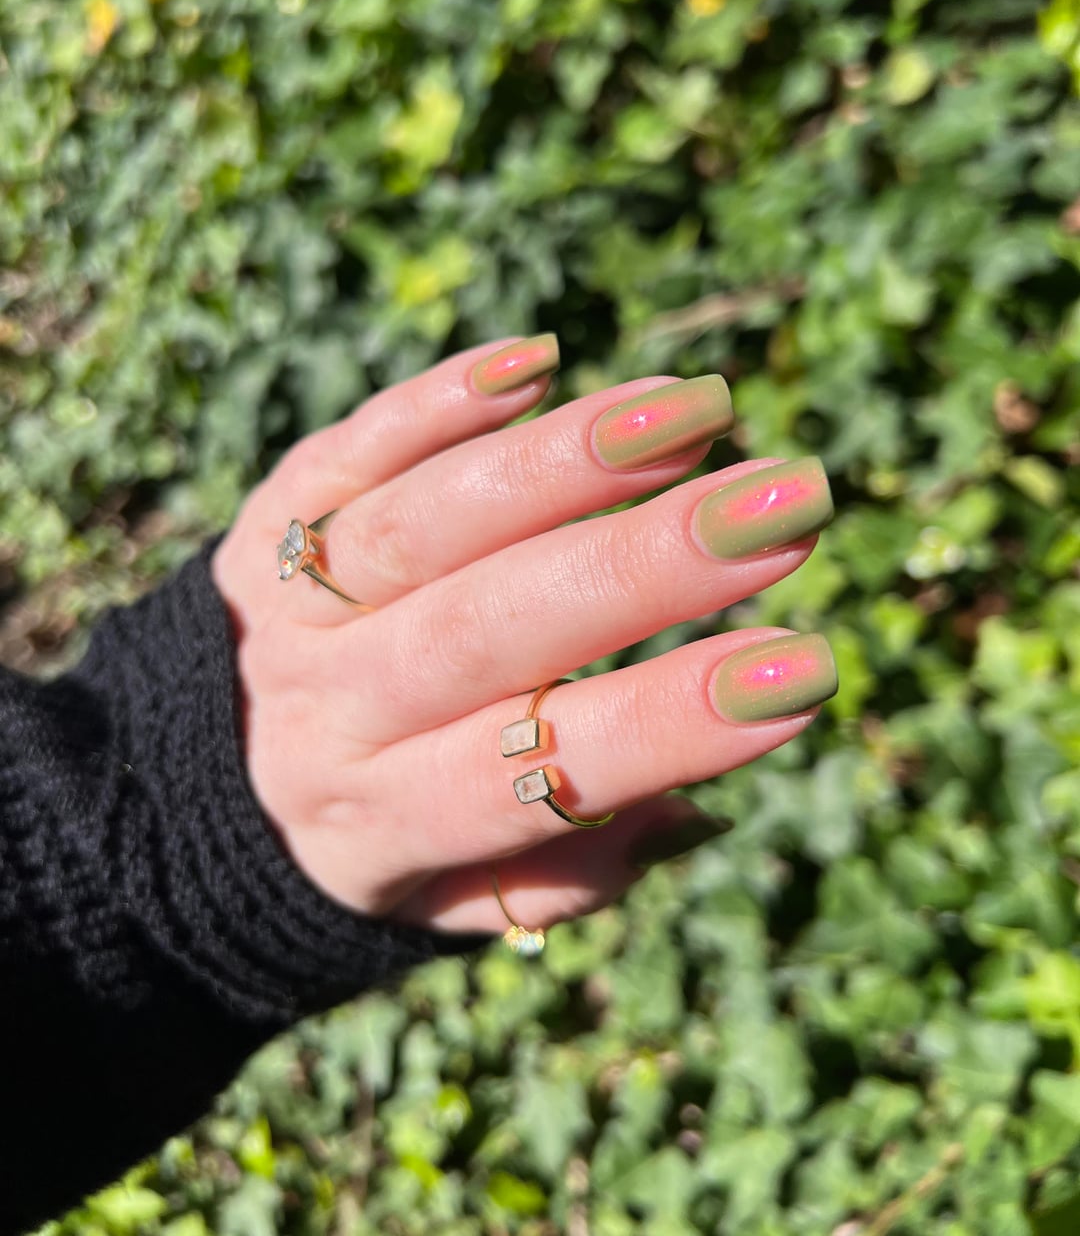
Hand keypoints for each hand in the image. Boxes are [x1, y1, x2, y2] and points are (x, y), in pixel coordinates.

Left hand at [212, 336, 835, 935]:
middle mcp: (332, 706)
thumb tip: (683, 806)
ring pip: (424, 523)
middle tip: (783, 502)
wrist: (187, 786)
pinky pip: (347, 451)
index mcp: (385, 819)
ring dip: (560, 462)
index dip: (666, 726)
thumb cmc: (379, 834)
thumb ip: (564, 874)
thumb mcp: (451, 900)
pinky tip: (538, 359)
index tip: (804, 667)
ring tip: (692, 410)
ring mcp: (292, 602)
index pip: (532, 776)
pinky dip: (437, 402)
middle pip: (487, 629)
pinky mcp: (269, 516)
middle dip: (643, 566)